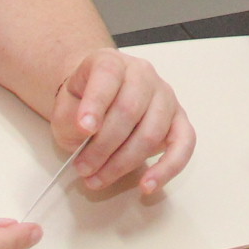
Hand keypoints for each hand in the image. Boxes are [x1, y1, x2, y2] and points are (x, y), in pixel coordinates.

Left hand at [51, 50, 194, 195]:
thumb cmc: (81, 104)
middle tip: (83, 168)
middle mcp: (143, 74)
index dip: (96, 103)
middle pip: (130, 110)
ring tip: (98, 179)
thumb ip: (72, 118)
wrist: (97, 102)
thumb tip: (88, 132)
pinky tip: (147, 185)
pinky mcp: (179, 121)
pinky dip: (167, 168)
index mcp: (111, 62)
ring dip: (123, 163)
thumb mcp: (64, 107)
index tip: (84, 129)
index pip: (108, 75)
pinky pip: (184, 145)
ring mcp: (165, 97)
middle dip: (103, 147)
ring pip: (152, 133)